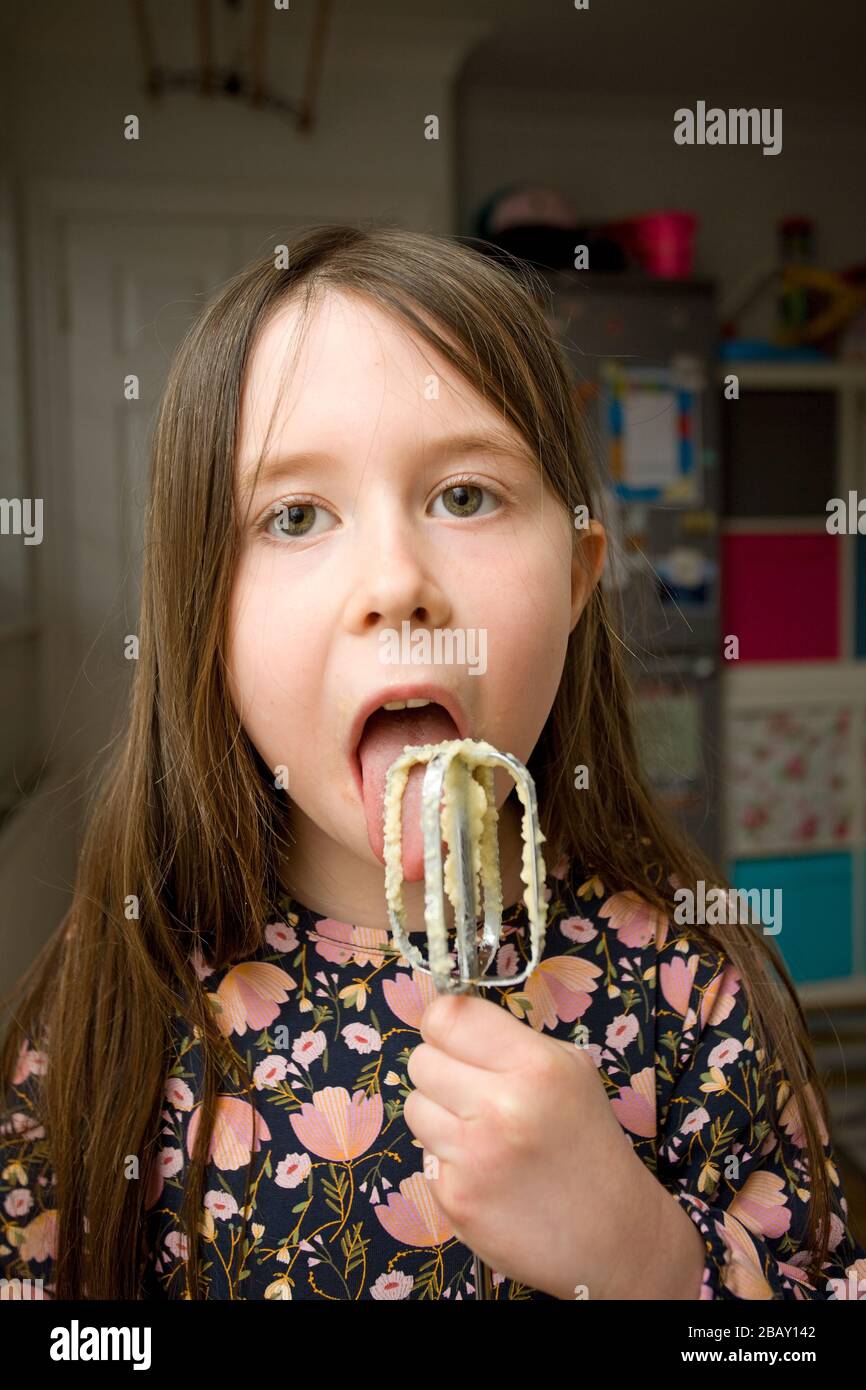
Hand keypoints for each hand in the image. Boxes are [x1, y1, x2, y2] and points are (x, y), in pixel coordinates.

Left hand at [404, 991, 698, 1298]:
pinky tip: (486, 1173)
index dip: (443, 1024)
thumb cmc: (588, 1145)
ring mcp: (475, 1156)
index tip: (451, 1037)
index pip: (448, 1016)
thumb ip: (510, 1042)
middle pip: (422, 1060)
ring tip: (481, 1134)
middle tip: (473, 1092)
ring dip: (439, 1116)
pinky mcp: (456, 1198)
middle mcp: (503, 1106)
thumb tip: (447, 1020)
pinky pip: (426, 1156)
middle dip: (441, 1071)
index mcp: (536, 1065)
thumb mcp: (570, 1071)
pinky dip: (449, 1162)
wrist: (614, 1234)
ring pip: (415, 1106)